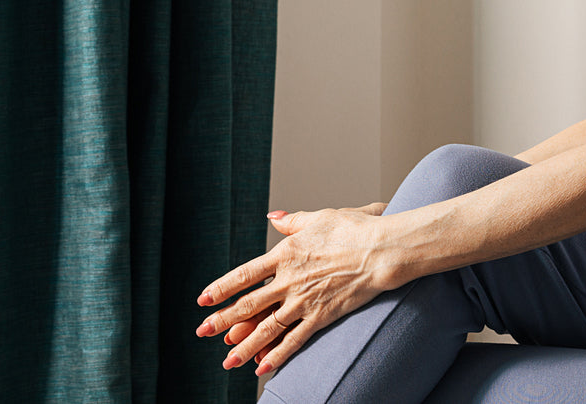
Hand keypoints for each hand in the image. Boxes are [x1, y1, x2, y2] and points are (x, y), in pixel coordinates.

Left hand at [195, 201, 391, 374]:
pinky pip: (295, 340)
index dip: (222, 288)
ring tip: (226, 361)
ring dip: (245, 346)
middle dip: (223, 320)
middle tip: (202, 332)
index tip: (204, 299)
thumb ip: (293, 221)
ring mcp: (305, 301)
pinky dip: (277, 355)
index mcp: (286, 253)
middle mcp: (290, 280)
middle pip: (250, 304)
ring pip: (268, 328)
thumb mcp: (320, 217)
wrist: (382, 250)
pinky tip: (262, 367)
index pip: (245, 274)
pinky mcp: (322, 316)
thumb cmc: (355, 229)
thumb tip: (273, 217)